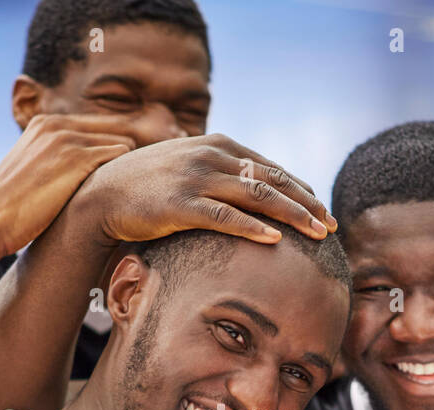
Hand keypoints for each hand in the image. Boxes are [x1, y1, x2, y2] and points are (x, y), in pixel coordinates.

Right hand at [0, 114, 137, 256]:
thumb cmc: (11, 208)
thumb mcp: (31, 172)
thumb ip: (55, 163)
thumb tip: (79, 177)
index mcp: (45, 123)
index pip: (97, 126)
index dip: (113, 149)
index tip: (127, 170)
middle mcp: (57, 124)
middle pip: (115, 129)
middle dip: (127, 153)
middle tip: (139, 179)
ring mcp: (67, 139)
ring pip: (122, 142)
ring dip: (129, 166)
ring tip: (135, 189)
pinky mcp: (78, 159)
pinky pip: (121, 155)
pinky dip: (128, 172)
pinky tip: (130, 192)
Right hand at [77, 133, 336, 246]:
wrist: (102, 195)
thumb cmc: (148, 188)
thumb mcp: (189, 168)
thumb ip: (220, 173)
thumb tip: (251, 191)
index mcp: (218, 145)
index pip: (270, 167)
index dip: (300, 188)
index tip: (322, 209)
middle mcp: (212, 156)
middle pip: (271, 180)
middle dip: (306, 203)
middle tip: (332, 225)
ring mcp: (196, 178)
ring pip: (257, 196)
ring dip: (292, 215)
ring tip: (318, 234)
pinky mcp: (181, 204)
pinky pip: (224, 216)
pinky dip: (252, 227)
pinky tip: (275, 240)